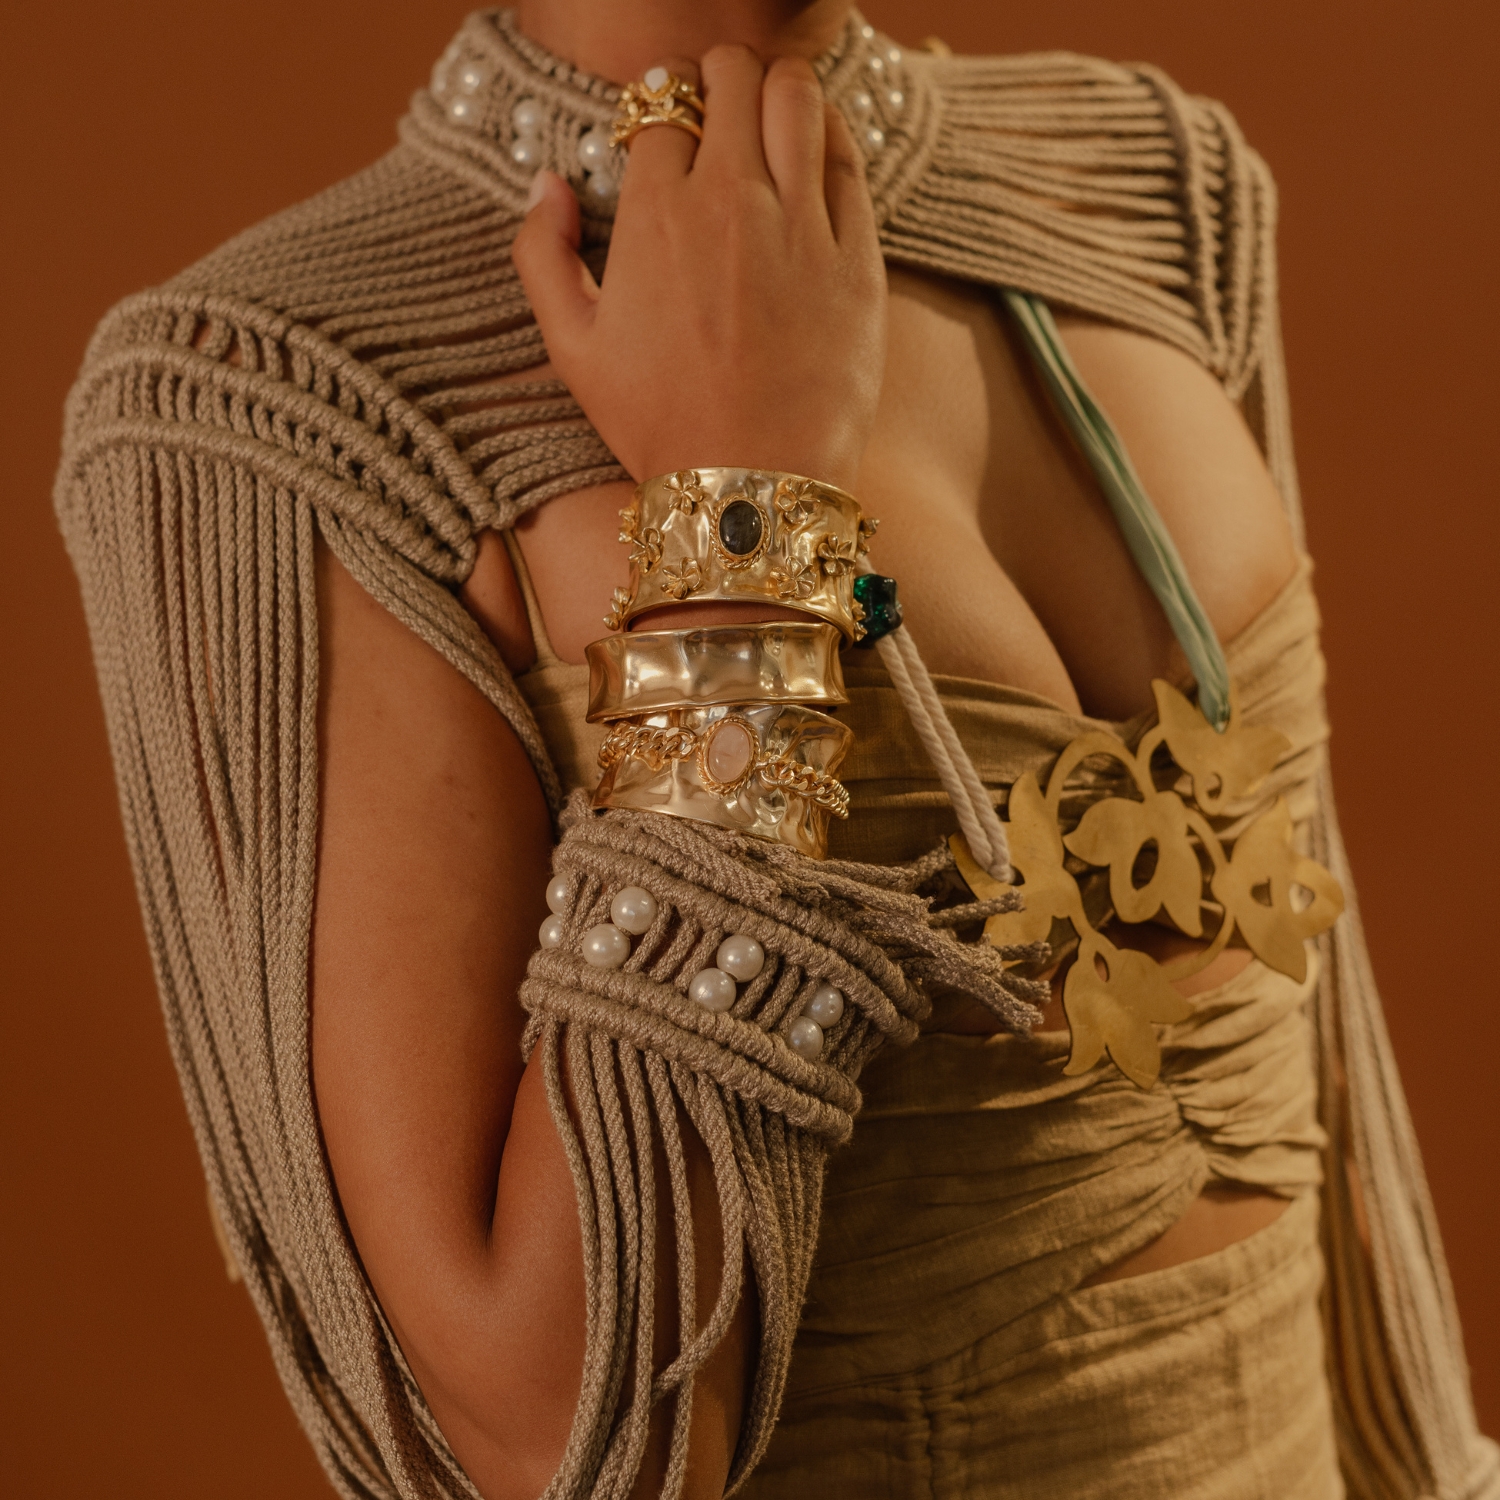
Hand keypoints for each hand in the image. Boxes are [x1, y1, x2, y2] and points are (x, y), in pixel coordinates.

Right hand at [512, 46, 886, 492]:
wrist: (750, 485)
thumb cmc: (659, 425)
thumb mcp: (572, 351)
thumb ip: (541, 256)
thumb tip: (545, 185)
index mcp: (654, 212)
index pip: (663, 102)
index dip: (662, 105)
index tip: (667, 128)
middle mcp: (729, 199)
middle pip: (730, 76)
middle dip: (719, 78)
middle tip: (718, 106)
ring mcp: (799, 224)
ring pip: (796, 94)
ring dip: (778, 88)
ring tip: (769, 117)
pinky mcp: (856, 255)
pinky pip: (848, 156)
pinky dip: (829, 134)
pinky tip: (815, 153)